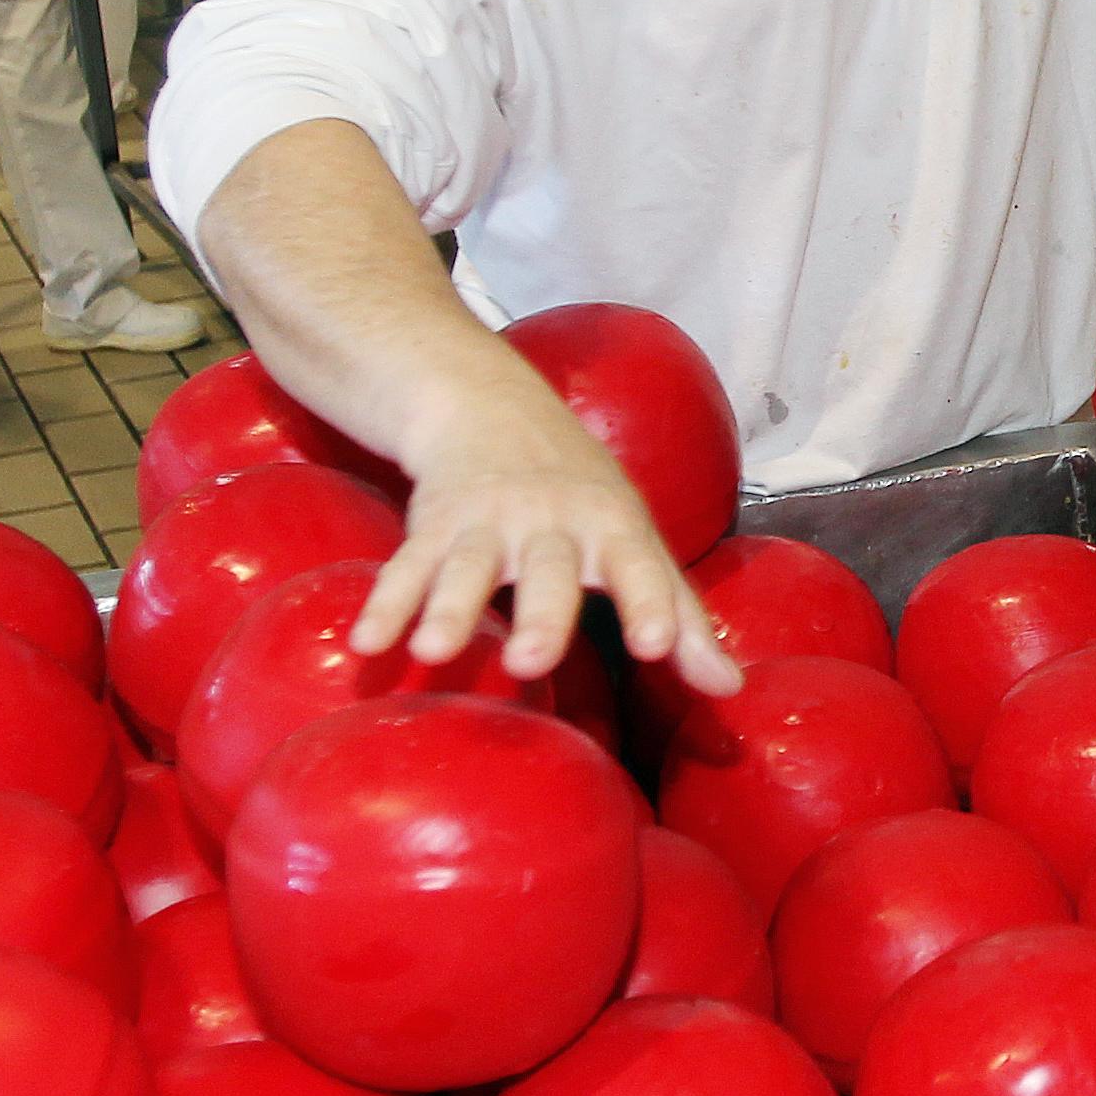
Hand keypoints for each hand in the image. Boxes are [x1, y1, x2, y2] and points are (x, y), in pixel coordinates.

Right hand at [351, 371, 739, 695]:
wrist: (491, 406)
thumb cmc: (583, 492)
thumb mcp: (636, 542)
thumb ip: (682, 617)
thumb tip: (729, 689)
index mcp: (612, 526)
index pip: (639, 565)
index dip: (652, 604)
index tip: (658, 647)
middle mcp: (551, 521)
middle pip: (548, 570)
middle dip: (541, 614)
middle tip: (534, 664)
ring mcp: (488, 521)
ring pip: (469, 566)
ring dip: (448, 607)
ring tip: (430, 653)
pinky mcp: (434, 525)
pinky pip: (408, 566)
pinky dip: (386, 602)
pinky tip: (366, 643)